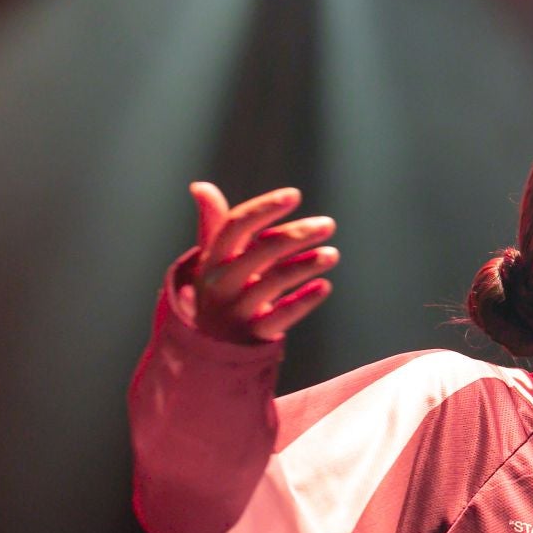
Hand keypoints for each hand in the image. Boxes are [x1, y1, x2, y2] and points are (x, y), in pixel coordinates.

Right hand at [187, 182, 337, 343]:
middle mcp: (222, 282)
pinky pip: (282, 316)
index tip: (295, 195)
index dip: (264, 208)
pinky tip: (324, 286)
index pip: (235, 225)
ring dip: (306, 265)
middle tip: (329, 224)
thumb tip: (200, 186)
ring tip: (333, 254)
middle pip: (261, 251)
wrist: (210, 346)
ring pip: (274, 281)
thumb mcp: (213, 259)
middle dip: (296, 234)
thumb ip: (214, 224)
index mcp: (212, 258)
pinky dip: (304, 300)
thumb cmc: (220, 291)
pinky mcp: (254, 334)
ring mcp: (237, 309)